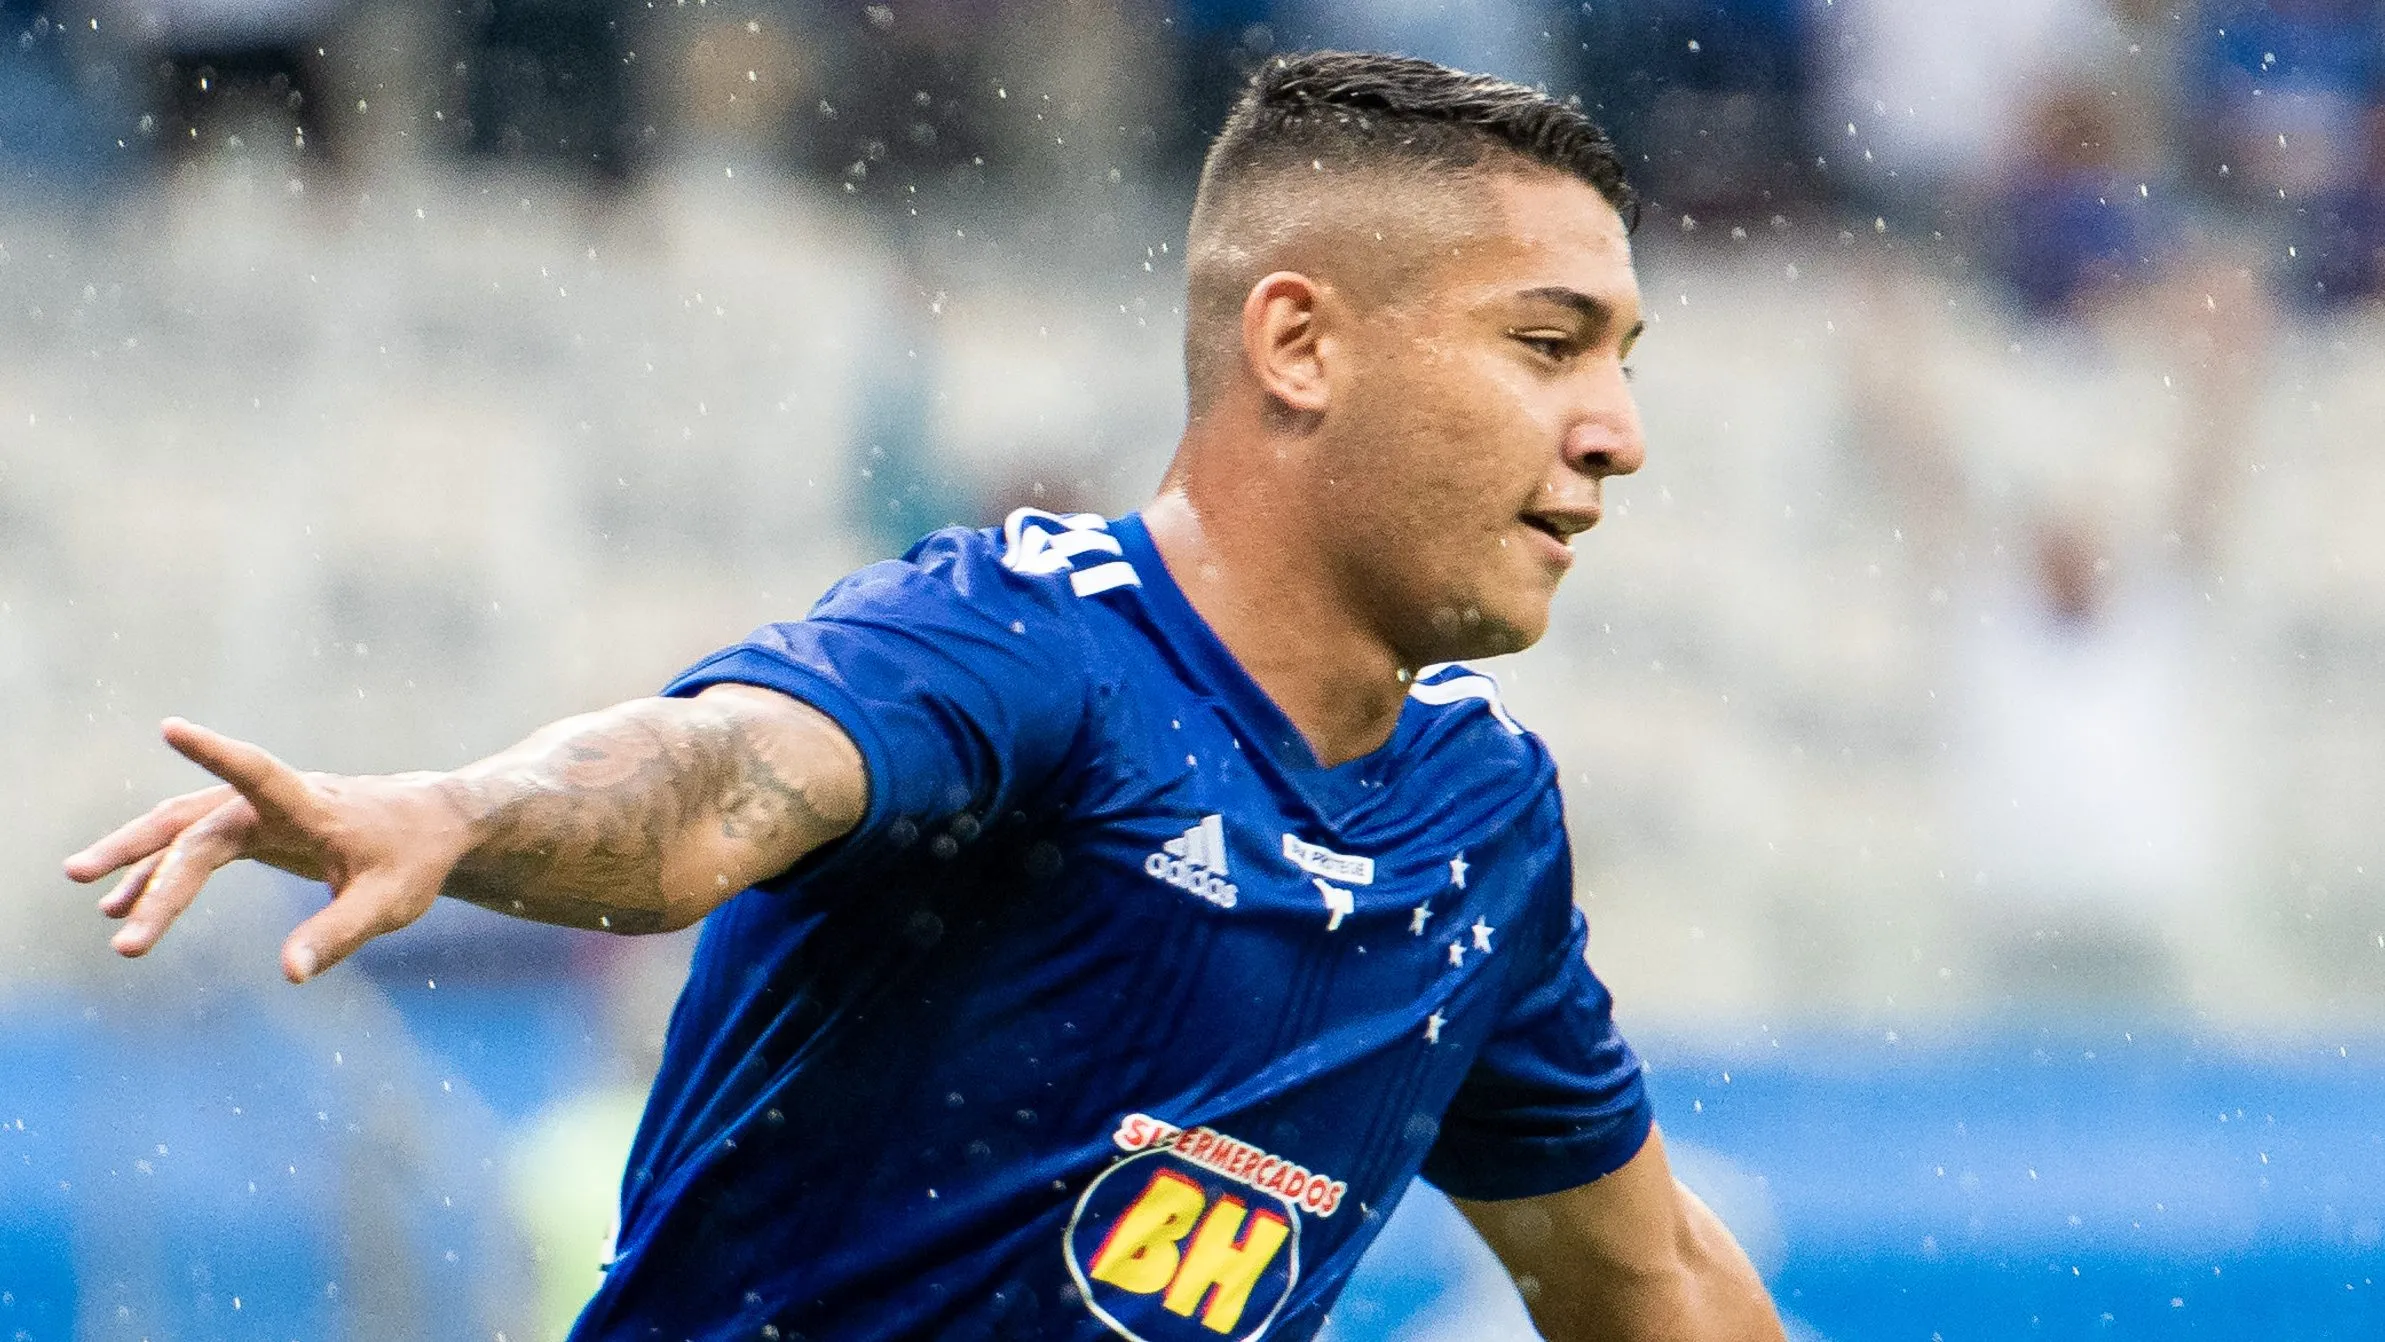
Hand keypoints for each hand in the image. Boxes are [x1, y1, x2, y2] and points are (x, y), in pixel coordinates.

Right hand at [63, 718, 470, 982]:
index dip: (217, 753)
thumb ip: (337, 936)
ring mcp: (260, 812)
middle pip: (197, 826)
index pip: (259, 774)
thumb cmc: (413, 860)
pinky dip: (162, 872)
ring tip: (86, 887)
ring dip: (136, 857)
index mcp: (311, 807)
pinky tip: (124, 904)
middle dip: (147, 865)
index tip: (171, 726)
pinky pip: (195, 847)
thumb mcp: (387, 905)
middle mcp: (276, 802)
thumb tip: (289, 974)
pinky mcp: (256, 828)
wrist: (430, 825)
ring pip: (184, 828)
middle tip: (96, 899)